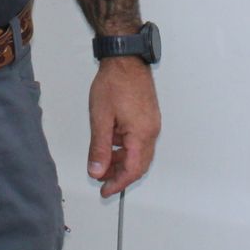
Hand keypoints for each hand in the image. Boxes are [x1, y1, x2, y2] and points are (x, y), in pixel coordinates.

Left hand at [88, 57, 159, 197]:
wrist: (125, 58)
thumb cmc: (115, 82)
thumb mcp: (100, 118)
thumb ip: (99, 148)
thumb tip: (97, 170)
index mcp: (141, 134)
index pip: (131, 170)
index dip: (117, 184)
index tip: (105, 191)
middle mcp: (151, 131)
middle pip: (139, 165)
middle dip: (120, 176)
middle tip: (103, 182)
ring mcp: (151, 123)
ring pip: (139, 154)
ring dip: (122, 162)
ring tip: (103, 163)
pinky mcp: (148, 117)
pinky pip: (140, 141)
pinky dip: (126, 149)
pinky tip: (112, 144)